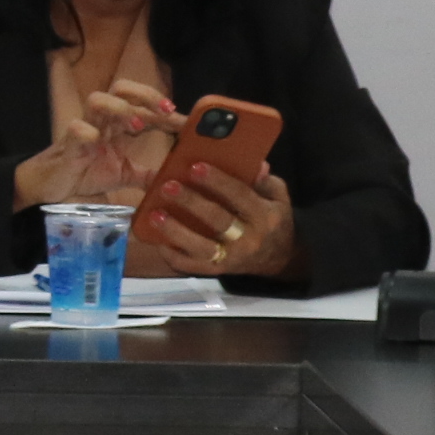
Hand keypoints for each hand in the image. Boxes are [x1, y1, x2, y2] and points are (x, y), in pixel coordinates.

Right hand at [14, 79, 182, 210]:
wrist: (50, 187)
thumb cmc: (85, 173)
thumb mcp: (124, 176)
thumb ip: (147, 175)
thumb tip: (175, 181)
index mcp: (117, 126)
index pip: (143, 106)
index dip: (164, 110)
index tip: (187, 121)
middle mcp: (102, 122)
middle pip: (121, 88)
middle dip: (145, 95)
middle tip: (166, 110)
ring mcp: (85, 130)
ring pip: (97, 99)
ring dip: (120, 108)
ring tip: (136, 126)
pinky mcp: (69, 145)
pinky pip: (76, 128)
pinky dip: (87, 131)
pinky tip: (98, 141)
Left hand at [137, 162, 294, 279]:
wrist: (279, 258)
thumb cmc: (272, 220)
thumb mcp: (278, 197)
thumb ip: (266, 181)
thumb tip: (256, 164)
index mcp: (265, 216)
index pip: (240, 196)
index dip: (218, 181)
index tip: (195, 167)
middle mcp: (249, 239)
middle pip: (218, 220)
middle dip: (191, 202)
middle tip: (167, 186)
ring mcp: (232, 258)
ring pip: (202, 247)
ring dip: (176, 231)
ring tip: (155, 215)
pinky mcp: (218, 270)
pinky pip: (192, 266)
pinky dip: (173, 255)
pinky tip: (158, 240)